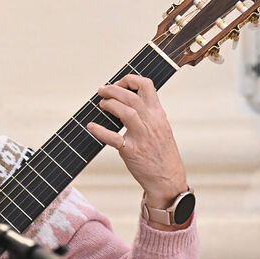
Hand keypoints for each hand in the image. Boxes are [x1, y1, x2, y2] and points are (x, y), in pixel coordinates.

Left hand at [86, 74, 187, 208]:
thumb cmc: (162, 153)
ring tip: (101, 104)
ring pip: (126, 112)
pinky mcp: (132, 151)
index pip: (147, 86)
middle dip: (113, 90)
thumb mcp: (161, 127)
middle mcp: (151, 122)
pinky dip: (100, 131)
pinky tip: (91, 126)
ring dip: (110, 105)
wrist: (168, 178)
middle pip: (131, 96)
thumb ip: (148, 113)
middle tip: (102, 91)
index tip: (118, 83)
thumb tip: (127, 100)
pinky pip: (113, 138)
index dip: (130, 80)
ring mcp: (142, 136)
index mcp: (158, 114)